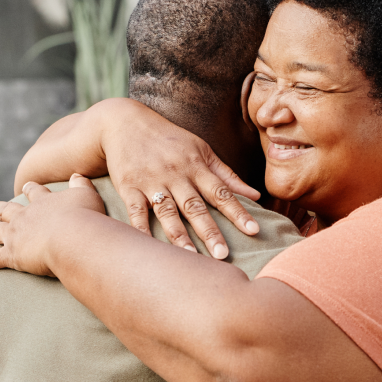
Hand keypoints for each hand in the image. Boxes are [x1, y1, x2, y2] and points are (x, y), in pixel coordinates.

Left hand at [0, 176, 105, 275]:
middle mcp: (24, 217)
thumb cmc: (84, 218)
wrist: (73, 238)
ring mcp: (15, 236)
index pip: (35, 193)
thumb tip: (78, 175)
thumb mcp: (87, 196)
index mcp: (43, 203)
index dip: (30, 189)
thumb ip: (81, 185)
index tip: (26, 186)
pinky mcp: (11, 255)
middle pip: (6, 210)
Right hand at [97, 99, 261, 258]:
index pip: (222, 192)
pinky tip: (150, 247)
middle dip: (210, 231)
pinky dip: (142, 230)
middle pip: (195, 207)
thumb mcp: (201, 150)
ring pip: (168, 213)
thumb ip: (227, 175)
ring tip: (191, 257)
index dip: (238, 212)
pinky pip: (136, 212)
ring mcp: (151, 182)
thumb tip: (256, 196)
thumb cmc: (169, 140)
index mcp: (196, 166)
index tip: (254, 230)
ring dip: (179, 236)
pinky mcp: (129, 188)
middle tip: (223, 255)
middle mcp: (176, 175)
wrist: (124, 123)